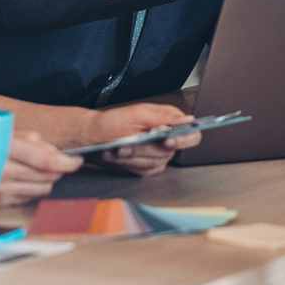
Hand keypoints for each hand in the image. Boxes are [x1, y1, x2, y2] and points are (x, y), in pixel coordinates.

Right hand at [0, 131, 82, 204]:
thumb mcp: (3, 133)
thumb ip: (30, 140)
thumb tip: (55, 152)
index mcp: (3, 149)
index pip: (44, 160)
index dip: (66, 162)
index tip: (77, 161)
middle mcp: (1, 172)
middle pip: (45, 177)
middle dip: (58, 170)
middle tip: (60, 163)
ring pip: (40, 189)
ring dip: (47, 180)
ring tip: (40, 170)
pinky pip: (27, 198)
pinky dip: (32, 189)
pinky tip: (25, 180)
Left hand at [86, 102, 201, 176]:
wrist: (93, 136)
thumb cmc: (112, 121)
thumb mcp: (137, 113)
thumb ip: (164, 117)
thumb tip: (188, 120)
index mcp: (169, 120)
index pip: (191, 134)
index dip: (183, 139)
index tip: (167, 140)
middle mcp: (167, 138)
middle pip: (170, 152)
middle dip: (145, 148)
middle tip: (127, 142)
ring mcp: (157, 155)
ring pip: (155, 163)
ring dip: (133, 156)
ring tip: (117, 148)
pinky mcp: (146, 167)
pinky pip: (145, 171)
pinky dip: (129, 164)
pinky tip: (117, 156)